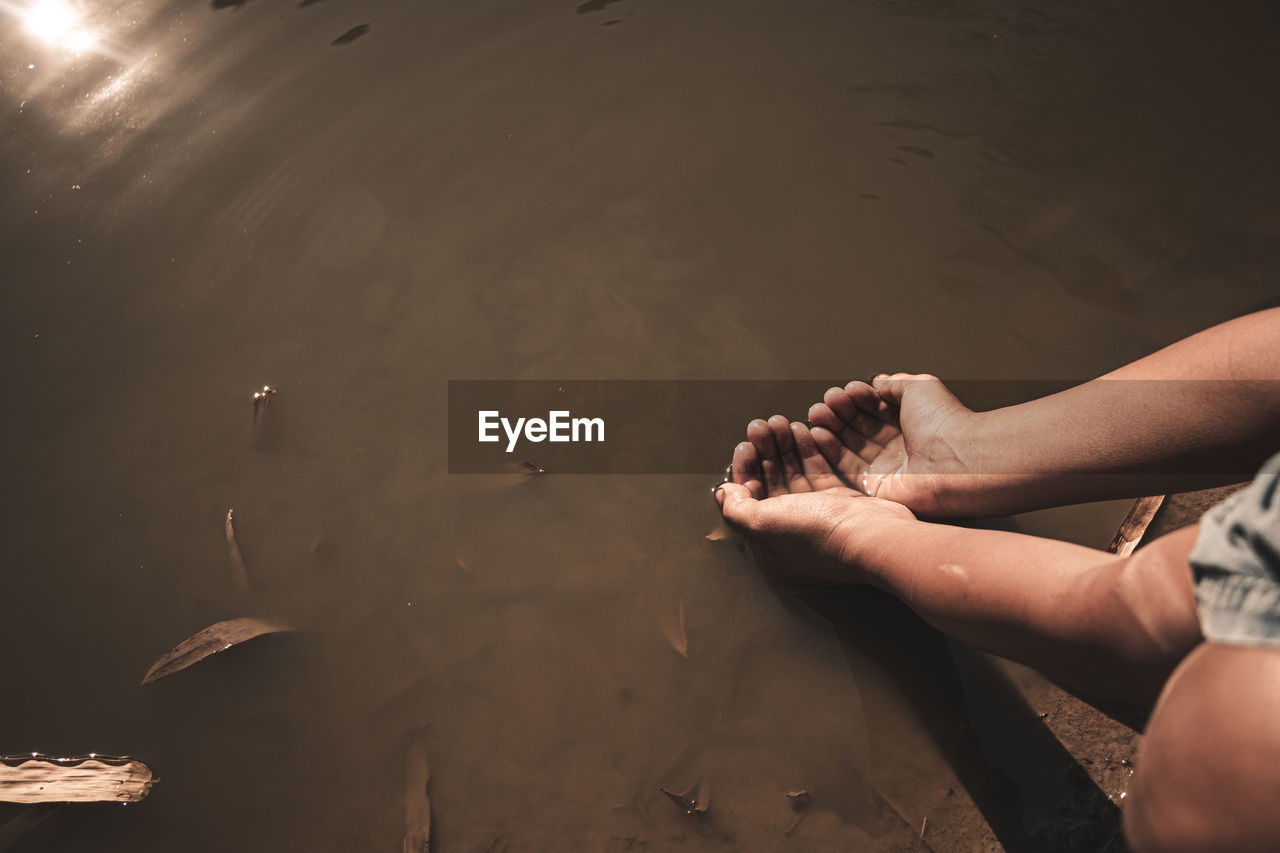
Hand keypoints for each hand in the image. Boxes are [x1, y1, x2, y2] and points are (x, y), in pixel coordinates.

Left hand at [717, 417, 914, 583]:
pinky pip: (821, 471)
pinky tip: (804, 431)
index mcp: (770, 544)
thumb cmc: (817, 534)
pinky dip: (811, 451)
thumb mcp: (761, 522)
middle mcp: (794, 531)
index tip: (746, 446)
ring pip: (796, 473)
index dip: (744, 470)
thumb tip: (725, 492)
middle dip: (766, 451)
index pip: (749, 501)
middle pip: (773, 483)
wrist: (874, 537)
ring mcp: (820, 516)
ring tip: (783, 422)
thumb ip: (736, 508)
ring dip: (787, 446)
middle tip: (763, 425)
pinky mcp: (842, 502)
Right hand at [806, 374, 979, 515]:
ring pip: (850, 447)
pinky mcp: (876, 489)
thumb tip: (878, 381)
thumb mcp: (920, 387)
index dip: (859, 399)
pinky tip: (817, 434)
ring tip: (816, 413)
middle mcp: (899, 448)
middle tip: (826, 400)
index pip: (876, 410)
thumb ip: (895, 384)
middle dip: (841, 411)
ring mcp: (887, 469)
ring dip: (830, 428)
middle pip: (860, 427)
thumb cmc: (945, 422)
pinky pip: (847, 470)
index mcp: (911, 425)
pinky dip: (830, 452)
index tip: (846, 390)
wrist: (958, 458)